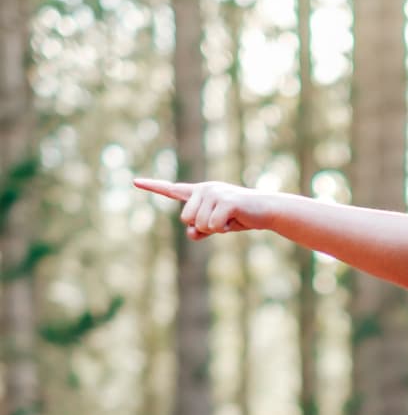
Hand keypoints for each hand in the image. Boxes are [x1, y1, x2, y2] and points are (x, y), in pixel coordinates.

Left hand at [134, 178, 272, 240]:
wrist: (266, 210)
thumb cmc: (242, 216)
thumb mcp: (219, 225)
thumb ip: (202, 230)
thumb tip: (191, 233)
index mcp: (199, 192)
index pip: (172, 189)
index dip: (153, 186)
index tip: (135, 181)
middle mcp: (204, 189)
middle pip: (187, 218)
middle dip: (203, 226)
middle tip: (223, 220)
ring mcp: (214, 193)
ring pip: (200, 224)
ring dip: (216, 228)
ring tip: (231, 218)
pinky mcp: (225, 201)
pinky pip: (214, 225)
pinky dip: (224, 229)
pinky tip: (235, 220)